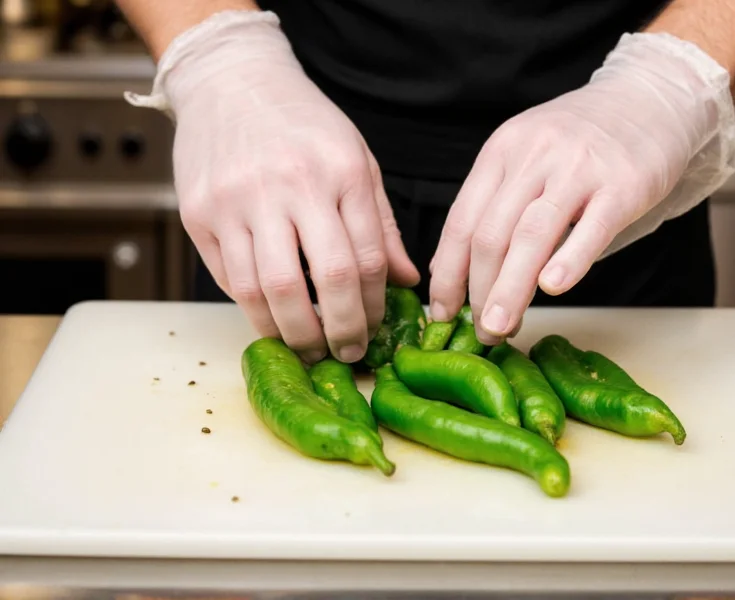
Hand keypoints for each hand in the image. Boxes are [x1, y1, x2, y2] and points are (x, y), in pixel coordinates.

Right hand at [126, 11, 418, 362]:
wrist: (230, 81)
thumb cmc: (302, 124)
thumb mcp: (356, 160)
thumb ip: (381, 224)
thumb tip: (406, 281)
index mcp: (340, 171)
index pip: (365, 260)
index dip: (373, 307)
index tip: (374, 330)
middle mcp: (289, 185)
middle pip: (323, 280)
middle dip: (340, 330)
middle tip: (346, 353)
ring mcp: (238, 200)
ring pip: (268, 290)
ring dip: (293, 332)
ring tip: (309, 346)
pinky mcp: (199, 213)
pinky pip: (230, 278)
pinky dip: (254, 309)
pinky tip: (273, 317)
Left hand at [428, 32, 734, 343]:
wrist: (650, 97)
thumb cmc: (582, 140)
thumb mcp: (527, 156)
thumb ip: (496, 204)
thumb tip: (456, 269)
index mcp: (502, 151)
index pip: (462, 221)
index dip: (447, 274)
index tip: (442, 313)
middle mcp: (534, 156)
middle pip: (491, 234)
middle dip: (478, 290)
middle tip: (479, 332)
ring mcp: (579, 169)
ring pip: (532, 235)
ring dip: (511, 288)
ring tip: (501, 327)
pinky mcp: (623, 184)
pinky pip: (591, 229)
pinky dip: (569, 261)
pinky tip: (553, 290)